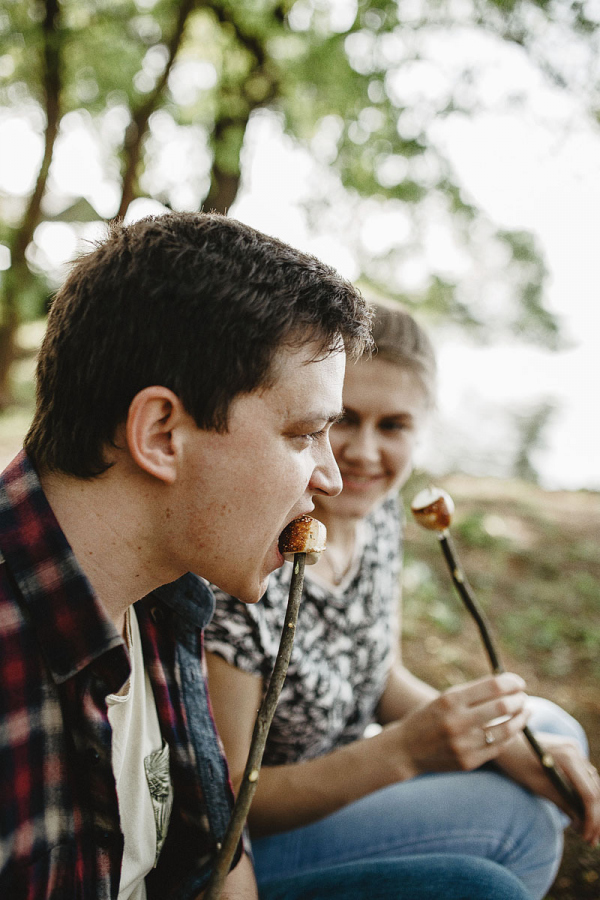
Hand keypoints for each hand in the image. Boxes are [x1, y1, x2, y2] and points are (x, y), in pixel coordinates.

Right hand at [389, 673, 530, 777]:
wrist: (406, 749)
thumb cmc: (428, 718)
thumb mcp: (443, 699)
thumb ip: (472, 694)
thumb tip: (506, 686)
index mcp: (450, 700)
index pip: (492, 686)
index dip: (511, 682)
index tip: (518, 682)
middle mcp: (457, 721)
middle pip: (502, 706)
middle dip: (518, 699)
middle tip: (523, 697)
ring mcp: (463, 744)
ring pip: (506, 729)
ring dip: (521, 719)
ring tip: (526, 711)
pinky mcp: (469, 762)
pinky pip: (498, 747)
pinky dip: (510, 736)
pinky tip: (514, 729)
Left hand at [497, 731, 599, 844]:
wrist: (503, 740)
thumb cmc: (516, 762)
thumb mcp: (538, 786)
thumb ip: (562, 803)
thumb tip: (582, 826)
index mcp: (568, 756)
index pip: (589, 794)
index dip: (591, 819)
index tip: (588, 837)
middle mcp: (575, 750)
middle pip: (595, 790)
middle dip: (595, 817)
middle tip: (592, 840)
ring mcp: (574, 749)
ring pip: (592, 785)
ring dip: (592, 808)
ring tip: (587, 832)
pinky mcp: (570, 753)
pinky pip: (583, 778)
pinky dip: (584, 796)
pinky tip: (581, 814)